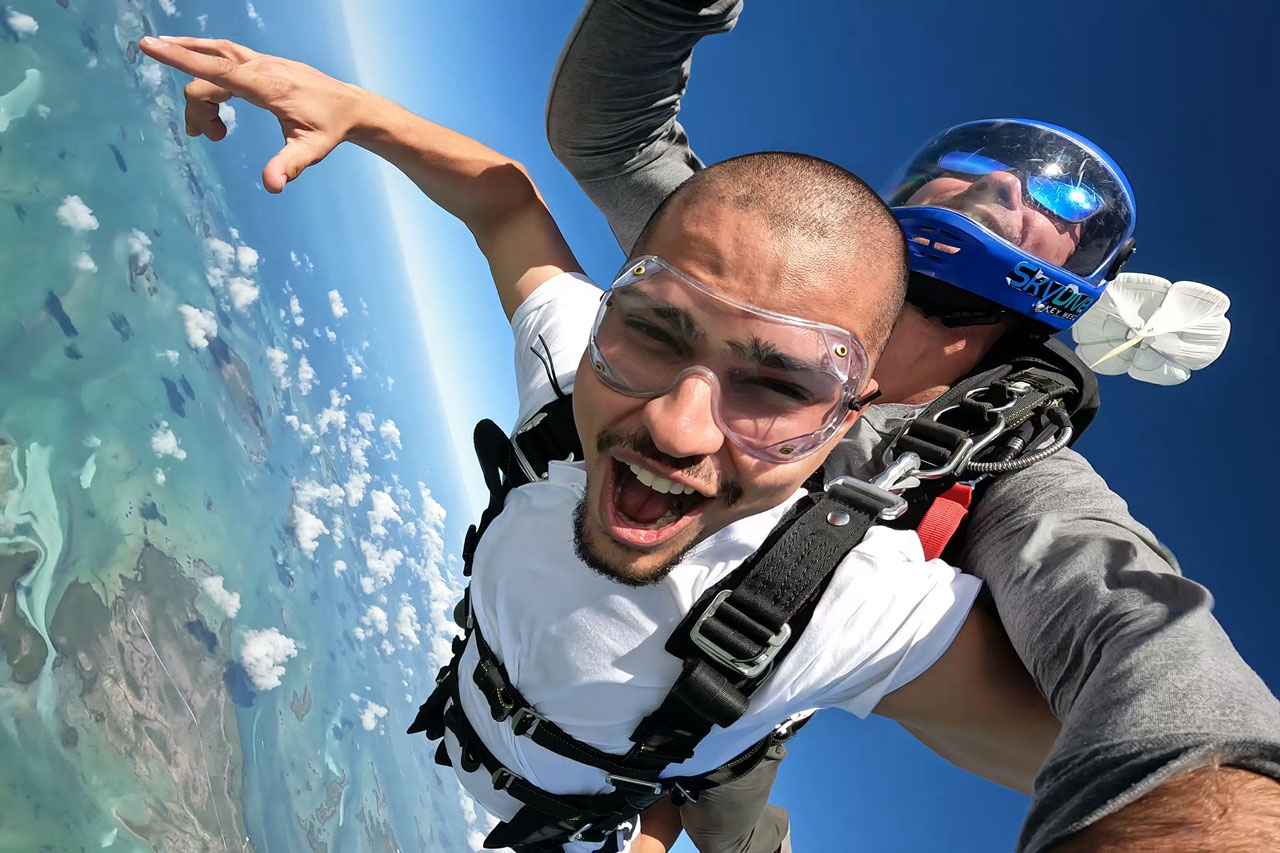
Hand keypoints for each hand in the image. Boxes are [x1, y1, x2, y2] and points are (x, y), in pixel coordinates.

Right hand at [139, 36, 364, 192]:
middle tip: (214, 138)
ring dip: (196, 77)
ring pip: (213, 54)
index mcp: (266, 85)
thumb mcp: (312, 151)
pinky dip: (206, 62)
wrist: (351, 106)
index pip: (215, 69)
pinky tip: (206, 81)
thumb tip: (272, 186)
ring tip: (210, 125)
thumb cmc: (330, 128)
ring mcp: (261, 60)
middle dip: (199, 108)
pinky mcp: (262, 61)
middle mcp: (260, 66)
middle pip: (207, 74)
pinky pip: (224, 54)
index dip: (180, 58)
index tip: (149, 46)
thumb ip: (290, 165)